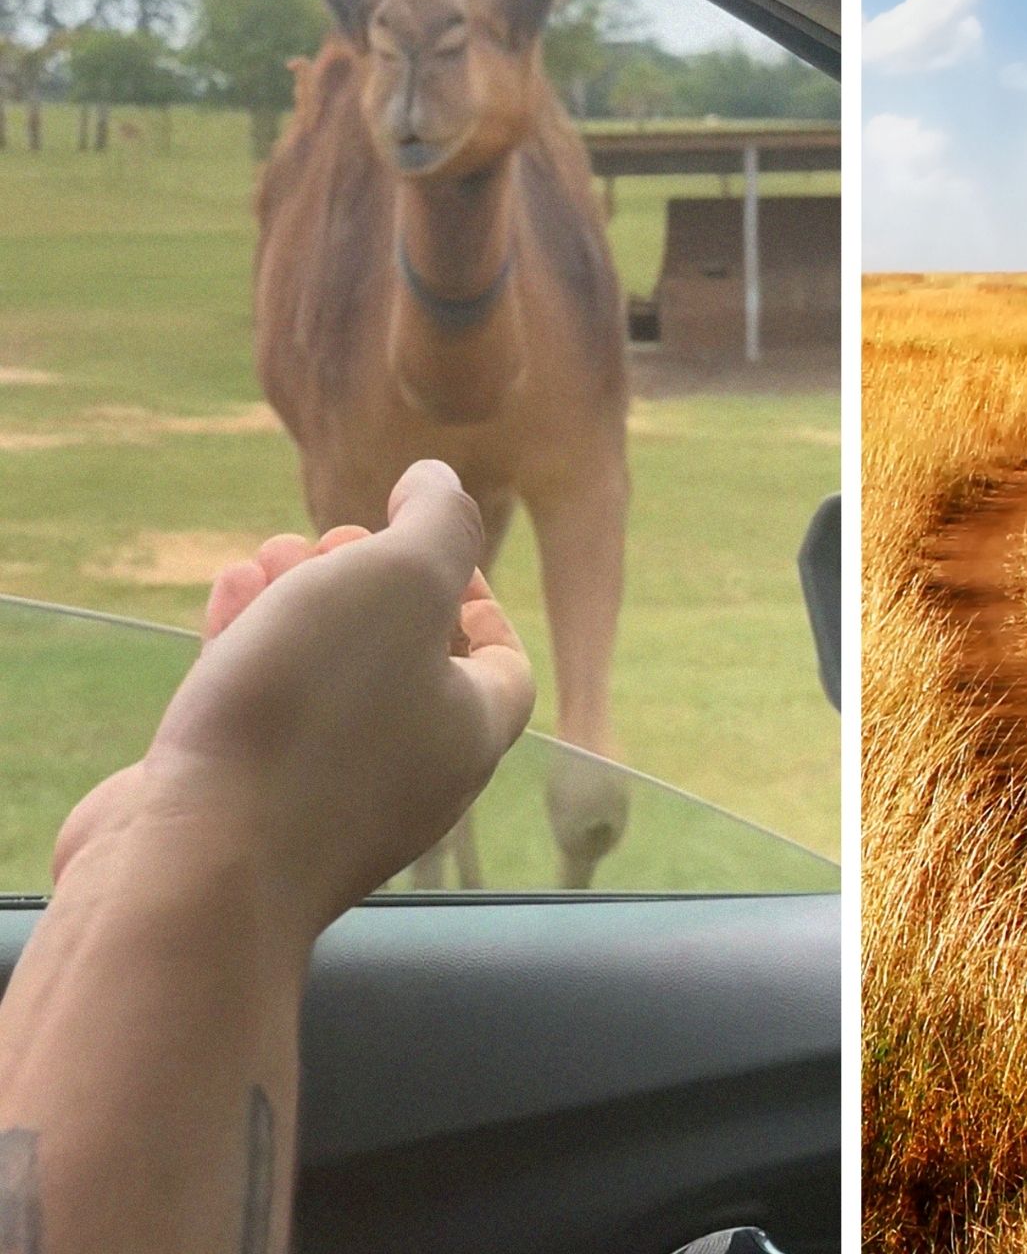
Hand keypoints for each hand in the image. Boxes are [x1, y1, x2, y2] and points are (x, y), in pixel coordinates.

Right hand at [53, 460, 533, 941]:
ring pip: (323, 684)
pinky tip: (227, 596)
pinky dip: (248, 649)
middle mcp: (412, 776)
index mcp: (472, 732)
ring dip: (299, 608)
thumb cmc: (313, 716)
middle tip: (330, 542)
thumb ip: (436, 524)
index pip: (502, 662)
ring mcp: (322, 802)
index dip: (476, 597)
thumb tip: (440, 486)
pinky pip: (258, 716)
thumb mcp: (399, 582)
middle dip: (367, 588)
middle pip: (405, 665)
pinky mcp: (240, 809)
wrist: (196, 867)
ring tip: (270, 556)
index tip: (428, 548)